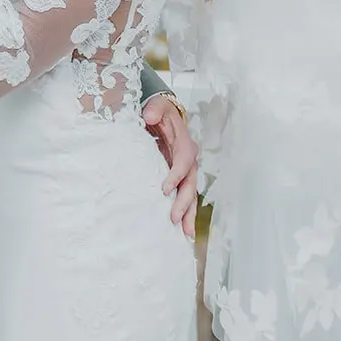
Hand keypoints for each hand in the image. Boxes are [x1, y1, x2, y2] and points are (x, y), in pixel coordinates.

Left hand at [144, 95, 198, 237]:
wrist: (163, 115)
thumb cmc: (160, 112)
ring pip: (190, 194)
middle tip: (175, 219)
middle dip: (184, 203)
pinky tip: (181, 229)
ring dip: (188, 214)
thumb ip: (154, 110)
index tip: (164, 189)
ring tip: (185, 233)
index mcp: (185, 144)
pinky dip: (184, 212)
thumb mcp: (157, 107)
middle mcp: (189, 160)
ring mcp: (186, 171)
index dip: (176, 176)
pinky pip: (184, 196)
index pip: (184, 162)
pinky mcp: (179, 178)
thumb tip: (150, 116)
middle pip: (190, 184)